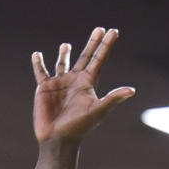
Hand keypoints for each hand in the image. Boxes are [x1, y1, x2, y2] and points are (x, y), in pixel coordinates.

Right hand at [32, 29, 134, 144]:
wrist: (58, 140)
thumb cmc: (79, 127)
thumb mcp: (97, 111)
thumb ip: (113, 98)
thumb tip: (132, 91)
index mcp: (88, 83)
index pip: (99, 59)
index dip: (106, 45)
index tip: (114, 31)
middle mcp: (75, 81)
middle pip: (86, 57)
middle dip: (93, 43)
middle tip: (99, 29)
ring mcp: (60, 84)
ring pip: (63, 64)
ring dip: (65, 54)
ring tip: (66, 44)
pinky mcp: (44, 89)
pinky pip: (41, 72)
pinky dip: (38, 63)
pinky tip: (36, 54)